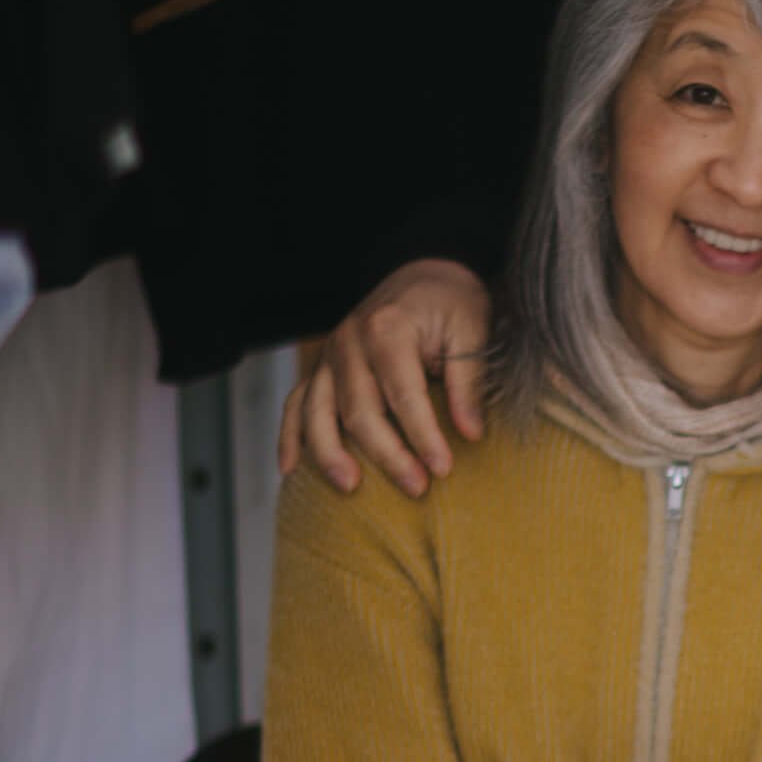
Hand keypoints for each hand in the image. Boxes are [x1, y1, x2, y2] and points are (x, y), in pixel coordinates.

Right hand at [279, 259, 491, 496]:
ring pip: (318, 411)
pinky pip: (295, 404)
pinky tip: (292, 470)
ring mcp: (329, 356)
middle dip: (387, 455)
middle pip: (359, 410)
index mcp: (387, 329)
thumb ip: (467, 382)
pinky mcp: (322, 368)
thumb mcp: (471, 331)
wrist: (423, 273)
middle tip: (416, 488)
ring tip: (350, 487)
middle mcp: (349, 342)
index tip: (443, 469)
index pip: (403, 395)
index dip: (423, 436)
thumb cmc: (450, 304)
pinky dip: (290, 436)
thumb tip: (470, 434)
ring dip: (330, 453)